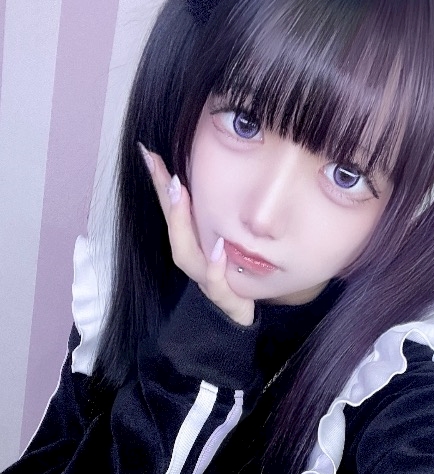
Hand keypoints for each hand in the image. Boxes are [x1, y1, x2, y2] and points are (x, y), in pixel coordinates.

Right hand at [138, 142, 254, 326]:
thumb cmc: (237, 280)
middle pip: (173, 230)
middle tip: (163, 169)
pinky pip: (217, 284)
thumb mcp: (231, 245)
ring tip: (181, 194)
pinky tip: (218, 247)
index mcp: (194, 246)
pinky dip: (215, 266)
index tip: (148, 152)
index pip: (172, 211)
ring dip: (181, 224)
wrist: (245, 321)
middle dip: (166, 200)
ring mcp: (208, 281)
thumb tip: (220, 175)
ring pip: (186, 256)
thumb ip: (221, 219)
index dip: (158, 184)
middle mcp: (195, 262)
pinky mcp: (226, 300)